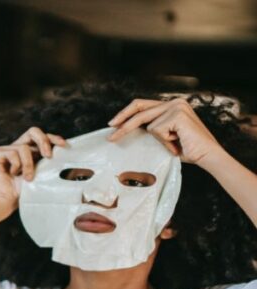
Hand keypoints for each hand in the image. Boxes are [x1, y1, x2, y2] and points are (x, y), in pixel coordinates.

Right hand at [0, 127, 66, 211]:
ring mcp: (4, 150)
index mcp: (28, 152)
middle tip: (48, 155)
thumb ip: (47, 163)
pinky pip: (12, 153)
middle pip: (33, 131)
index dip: (52, 138)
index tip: (63, 146)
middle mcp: (16, 148)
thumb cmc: (20, 192)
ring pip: (24, 147)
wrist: (3, 202)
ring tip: (27, 178)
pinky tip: (11, 174)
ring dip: (28, 164)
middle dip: (43, 141)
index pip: (41, 138)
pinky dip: (16, 165)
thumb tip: (64, 154)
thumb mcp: (39, 175)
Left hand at [108, 98, 225, 166]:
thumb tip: (128, 127)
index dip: (126, 114)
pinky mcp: (177, 115)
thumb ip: (153, 127)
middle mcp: (174, 102)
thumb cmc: (187, 149)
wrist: (207, 155)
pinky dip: (165, 141)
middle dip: (122, 121)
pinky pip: (156, 130)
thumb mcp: (165, 135)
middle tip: (111, 134)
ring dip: (160, 139)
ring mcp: (176, 107)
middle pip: (139, 109)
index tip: (113, 124)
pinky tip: (178, 142)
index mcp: (172, 105)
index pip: (142, 105)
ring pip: (148, 124)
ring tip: (175, 143)